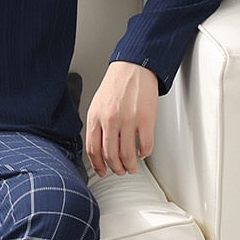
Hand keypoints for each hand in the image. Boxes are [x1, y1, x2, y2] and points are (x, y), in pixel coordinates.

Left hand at [85, 61, 158, 177]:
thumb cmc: (116, 85)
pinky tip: (142, 153)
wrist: (133, 68)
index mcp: (96, 116)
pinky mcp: (146, 120)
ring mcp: (128, 121)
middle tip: (120, 171)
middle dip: (116, 169)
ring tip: (132, 167)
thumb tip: (98, 148)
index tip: (102, 171)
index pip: (93, 149)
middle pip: (110, 156)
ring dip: (130, 166)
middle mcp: (110, 120)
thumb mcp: (97, 104)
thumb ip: (97, 125)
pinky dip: (144, 154)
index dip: (98, 165)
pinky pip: (145, 146)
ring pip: (127, 155)